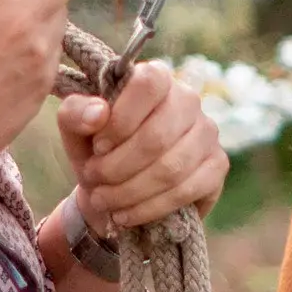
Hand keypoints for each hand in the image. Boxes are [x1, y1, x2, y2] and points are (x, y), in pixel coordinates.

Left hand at [57, 61, 228, 234]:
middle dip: (118, 167)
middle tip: (95, 179)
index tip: (98, 146)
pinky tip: (127, 213)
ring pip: (172, 168)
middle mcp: (188, 99)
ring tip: (104, 200)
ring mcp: (207, 132)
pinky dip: (151, 208)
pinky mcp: (217, 165)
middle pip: (157, 136)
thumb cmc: (96, 149)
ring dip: (130, 191)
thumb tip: (99, 113)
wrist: (113, 187)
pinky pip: (188, 190)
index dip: (121, 119)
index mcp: (155, 77)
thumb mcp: (74, 129)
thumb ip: (75, 113)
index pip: (149, 84)